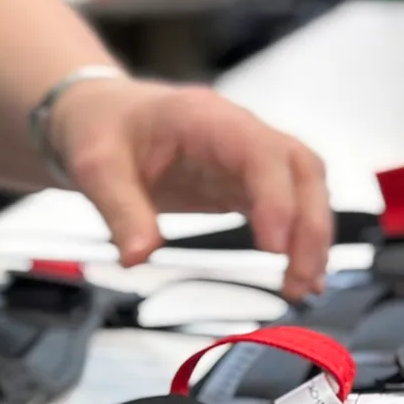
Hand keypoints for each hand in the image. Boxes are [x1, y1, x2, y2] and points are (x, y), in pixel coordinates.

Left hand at [50, 79, 331, 299]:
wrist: (93, 116)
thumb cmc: (97, 128)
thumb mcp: (95, 168)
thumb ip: (119, 211)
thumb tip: (138, 257)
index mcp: (204, 118)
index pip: (260, 153)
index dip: (276, 198)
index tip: (273, 247)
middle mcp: (236, 132)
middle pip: (299, 168)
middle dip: (308, 225)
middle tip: (299, 280)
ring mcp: (242, 157)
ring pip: (301, 187)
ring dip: (309, 236)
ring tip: (302, 287)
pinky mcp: (238, 181)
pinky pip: (282, 206)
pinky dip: (295, 239)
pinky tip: (297, 274)